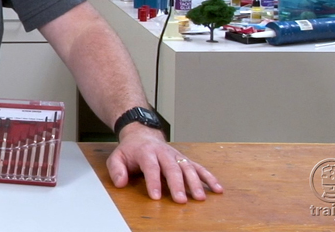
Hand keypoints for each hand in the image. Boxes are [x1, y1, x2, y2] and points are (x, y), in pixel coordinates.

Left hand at [106, 125, 222, 202]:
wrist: (142, 134)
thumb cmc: (130, 150)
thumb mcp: (117, 157)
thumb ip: (116, 169)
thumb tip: (120, 183)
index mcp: (146, 152)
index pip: (151, 167)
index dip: (153, 182)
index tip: (156, 196)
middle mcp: (164, 153)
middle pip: (172, 168)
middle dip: (177, 185)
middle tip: (181, 200)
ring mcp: (176, 156)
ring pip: (188, 168)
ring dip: (195, 183)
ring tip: (200, 198)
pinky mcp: (185, 159)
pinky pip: (199, 168)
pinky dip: (209, 177)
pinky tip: (217, 189)